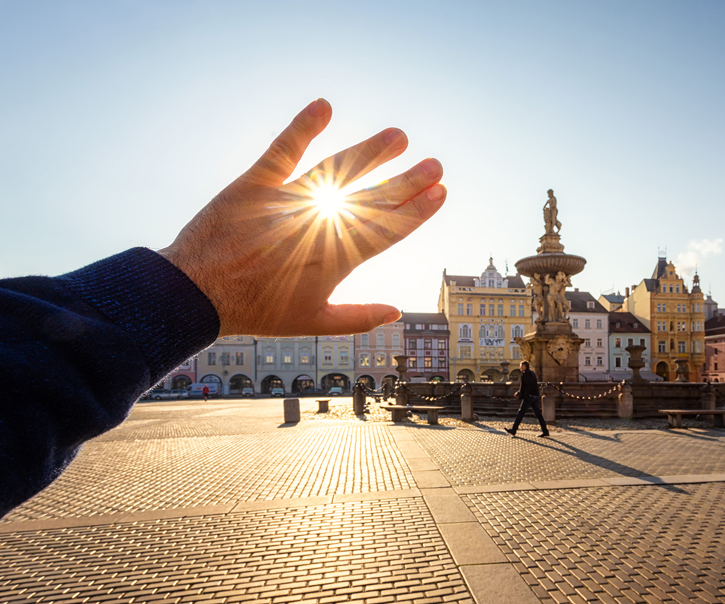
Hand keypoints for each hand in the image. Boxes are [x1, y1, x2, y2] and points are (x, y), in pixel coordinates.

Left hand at [159, 98, 445, 335]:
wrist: (196, 293)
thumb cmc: (255, 311)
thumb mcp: (312, 322)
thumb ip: (358, 318)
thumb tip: (397, 313)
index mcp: (336, 259)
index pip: (388, 229)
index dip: (417, 210)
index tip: (440, 192)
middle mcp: (318, 226)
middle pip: (372, 198)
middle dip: (408, 181)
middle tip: (435, 164)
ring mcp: (288, 201)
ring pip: (338, 171)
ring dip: (371, 152)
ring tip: (399, 137)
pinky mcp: (256, 184)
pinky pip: (283, 150)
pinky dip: (302, 127)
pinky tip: (324, 106)